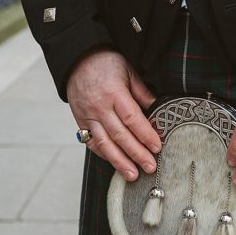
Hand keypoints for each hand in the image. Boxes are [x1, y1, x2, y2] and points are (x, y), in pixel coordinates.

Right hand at [67, 48, 159, 181]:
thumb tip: (159, 111)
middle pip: (120, 135)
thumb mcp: (129, 71)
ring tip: (132, 175)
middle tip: (150, 167)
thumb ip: (142, 93)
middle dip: (136, 154)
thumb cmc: (106, 63)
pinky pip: (92, 143)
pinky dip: (104, 154)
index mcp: (114, 92)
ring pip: (105, 143)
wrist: (77, 59)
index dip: (145, 134)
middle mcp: (99, 107)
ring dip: (119, 161)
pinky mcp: (81, 122)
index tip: (157, 147)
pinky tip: (115, 163)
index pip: (132, 118)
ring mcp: (88, 116)